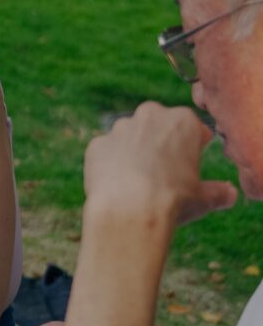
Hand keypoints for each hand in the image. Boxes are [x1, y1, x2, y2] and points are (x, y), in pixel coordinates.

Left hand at [84, 102, 237, 224]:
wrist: (129, 209)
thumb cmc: (172, 200)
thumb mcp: (204, 198)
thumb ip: (218, 192)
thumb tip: (228, 194)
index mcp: (182, 120)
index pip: (193, 128)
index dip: (194, 145)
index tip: (192, 160)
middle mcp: (149, 115)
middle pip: (159, 126)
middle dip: (162, 142)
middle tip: (166, 170)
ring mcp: (119, 128)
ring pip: (131, 136)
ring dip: (135, 151)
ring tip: (140, 181)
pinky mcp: (96, 144)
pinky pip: (107, 152)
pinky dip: (112, 164)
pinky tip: (118, 184)